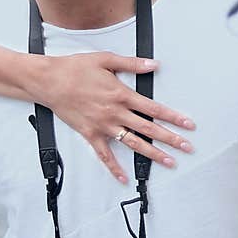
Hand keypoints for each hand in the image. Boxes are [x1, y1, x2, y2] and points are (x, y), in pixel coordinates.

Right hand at [36, 52, 195, 182]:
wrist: (50, 81)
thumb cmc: (75, 69)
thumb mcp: (106, 59)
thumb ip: (132, 64)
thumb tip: (153, 65)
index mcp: (121, 94)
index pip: (154, 108)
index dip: (173, 117)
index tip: (187, 125)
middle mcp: (115, 113)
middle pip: (148, 129)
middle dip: (170, 139)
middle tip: (187, 147)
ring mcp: (103, 126)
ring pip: (133, 143)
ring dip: (152, 154)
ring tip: (169, 161)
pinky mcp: (90, 134)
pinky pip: (104, 155)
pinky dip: (114, 168)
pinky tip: (124, 178)